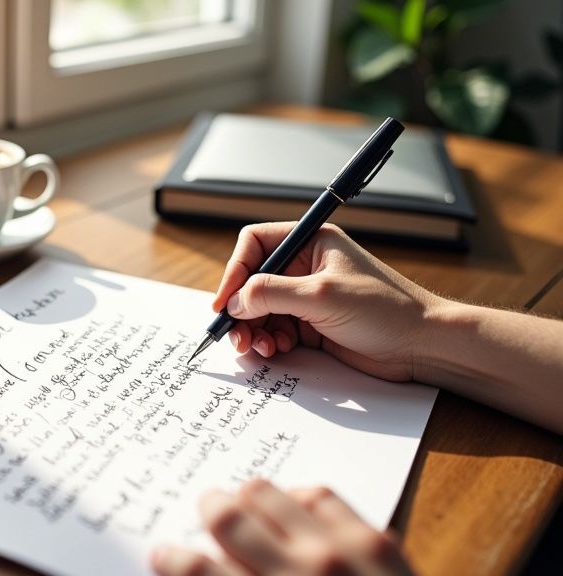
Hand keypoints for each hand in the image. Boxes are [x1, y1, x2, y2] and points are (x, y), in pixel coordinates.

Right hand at [151, 479, 411, 575]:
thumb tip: (198, 571)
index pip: (194, 569)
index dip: (171, 558)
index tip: (164, 553)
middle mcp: (294, 575)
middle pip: (226, 517)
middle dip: (207, 510)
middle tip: (207, 510)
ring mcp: (335, 553)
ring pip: (266, 492)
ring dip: (249, 498)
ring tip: (248, 505)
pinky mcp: (373, 540)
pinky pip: (320, 494)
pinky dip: (299, 498)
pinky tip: (295, 510)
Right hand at [212, 223, 439, 380]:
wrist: (423, 346)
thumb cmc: (385, 309)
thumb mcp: (321, 295)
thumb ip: (271, 294)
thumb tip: (234, 302)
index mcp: (310, 243)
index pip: (255, 245)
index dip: (235, 270)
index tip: (226, 301)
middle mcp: (305, 267)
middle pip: (252, 282)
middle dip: (241, 309)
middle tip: (235, 334)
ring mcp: (307, 298)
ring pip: (259, 311)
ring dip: (253, 330)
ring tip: (259, 348)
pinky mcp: (311, 326)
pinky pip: (275, 331)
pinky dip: (269, 342)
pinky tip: (276, 351)